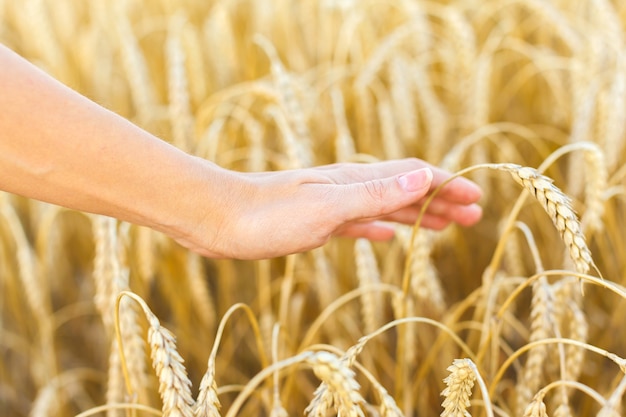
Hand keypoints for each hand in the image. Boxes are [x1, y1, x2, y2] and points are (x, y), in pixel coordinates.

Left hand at [169, 158, 481, 258]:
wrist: (218, 219)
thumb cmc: (268, 215)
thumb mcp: (327, 207)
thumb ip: (375, 194)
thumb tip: (423, 174)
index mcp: (355, 182)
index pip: (413, 177)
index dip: (447, 186)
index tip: (477, 199)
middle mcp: (347, 189)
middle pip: (405, 191)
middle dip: (440, 200)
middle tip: (472, 215)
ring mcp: (332, 206)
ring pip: (385, 208)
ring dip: (416, 215)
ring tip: (442, 225)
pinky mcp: (315, 224)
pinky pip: (358, 225)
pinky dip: (379, 229)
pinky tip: (385, 238)